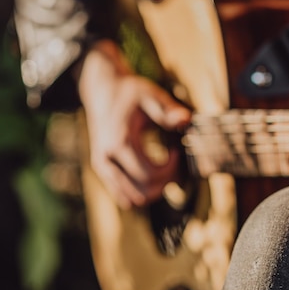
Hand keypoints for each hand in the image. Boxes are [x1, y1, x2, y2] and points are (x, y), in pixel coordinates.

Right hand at [78, 39, 190, 208]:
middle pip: (143, 193)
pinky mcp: (102, 171)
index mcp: (119, 143)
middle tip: (175, 162)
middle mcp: (106, 160)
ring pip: (133, 200)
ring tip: (164, 167)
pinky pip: (124, 197)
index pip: (150, 175)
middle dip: (165, 182)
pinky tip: (151, 171)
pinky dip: (142, 191)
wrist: (102, 89)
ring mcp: (102, 168)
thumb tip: (186, 119)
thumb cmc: (130, 92)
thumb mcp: (151, 95)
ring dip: (154, 189)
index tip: (177, 151)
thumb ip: (168, 110)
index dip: (171, 169)